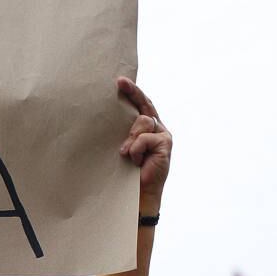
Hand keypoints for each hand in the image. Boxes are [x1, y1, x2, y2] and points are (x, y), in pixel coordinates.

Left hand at [117, 78, 171, 205]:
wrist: (138, 194)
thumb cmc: (127, 172)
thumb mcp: (124, 147)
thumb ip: (125, 133)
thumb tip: (110, 118)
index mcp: (148, 128)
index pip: (142, 105)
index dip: (133, 92)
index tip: (119, 81)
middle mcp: (158, 128)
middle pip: (145, 106)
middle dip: (132, 93)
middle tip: (120, 83)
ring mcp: (163, 135)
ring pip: (143, 121)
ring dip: (130, 137)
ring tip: (125, 154)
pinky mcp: (165, 144)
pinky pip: (145, 137)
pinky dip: (136, 148)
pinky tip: (134, 160)